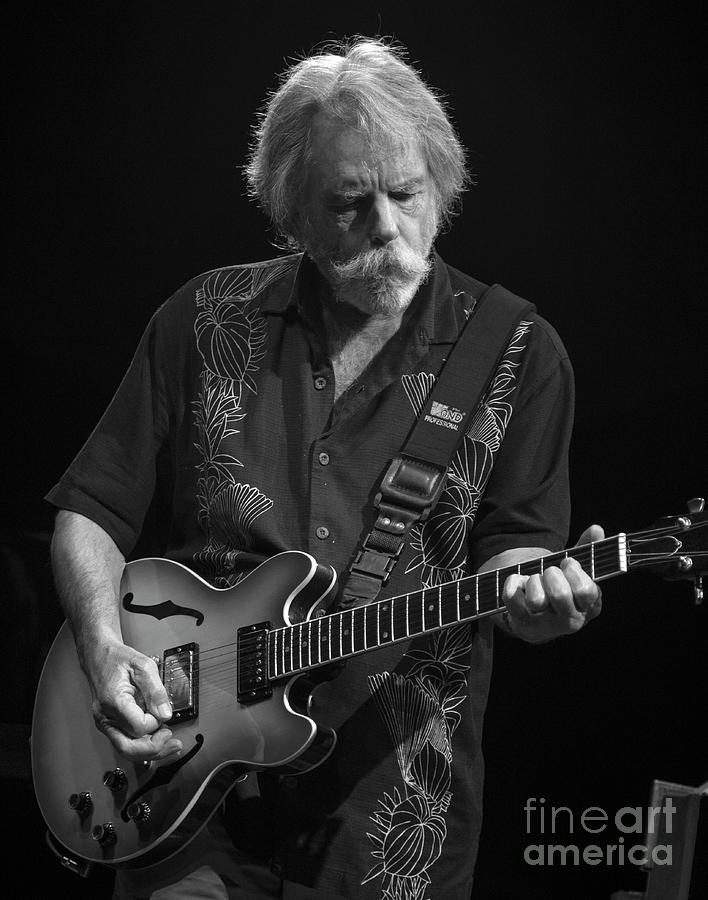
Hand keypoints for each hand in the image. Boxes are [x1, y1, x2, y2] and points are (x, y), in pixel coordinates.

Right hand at [82, 639, 182, 761]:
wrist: (99, 656)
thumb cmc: (118, 658)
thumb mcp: (143, 665)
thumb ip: (156, 690)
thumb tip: (165, 713)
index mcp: (114, 702)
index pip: (139, 727)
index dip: (156, 722)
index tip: (162, 711)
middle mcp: (105, 717)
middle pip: (129, 748)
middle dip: (154, 749)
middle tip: (173, 742)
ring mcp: (105, 722)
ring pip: (126, 749)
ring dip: (149, 750)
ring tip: (169, 743)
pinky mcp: (109, 724)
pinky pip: (125, 741)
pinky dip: (142, 744)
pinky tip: (156, 739)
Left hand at [502, 525, 603, 642]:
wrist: (532, 611)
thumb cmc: (558, 586)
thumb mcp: (574, 571)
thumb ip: (587, 551)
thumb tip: (597, 529)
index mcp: (589, 607)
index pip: (586, 591)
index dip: (574, 572)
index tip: (567, 563)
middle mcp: (570, 621)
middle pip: (560, 595)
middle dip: (551, 574)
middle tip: (549, 572)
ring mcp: (545, 625)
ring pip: (536, 600)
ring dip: (533, 581)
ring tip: (535, 580)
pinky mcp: (521, 623)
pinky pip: (512, 597)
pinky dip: (513, 583)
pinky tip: (519, 583)